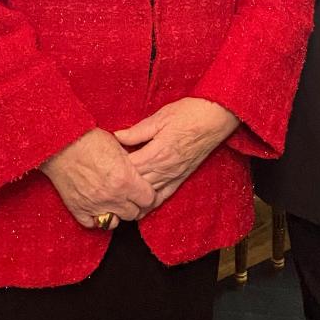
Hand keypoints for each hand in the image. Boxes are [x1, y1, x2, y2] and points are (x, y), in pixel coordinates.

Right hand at [40, 128, 157, 229]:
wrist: (62, 143)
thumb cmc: (90, 140)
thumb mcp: (119, 146)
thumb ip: (132, 165)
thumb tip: (141, 173)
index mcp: (126, 180)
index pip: (149, 199)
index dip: (148, 194)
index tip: (143, 189)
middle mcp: (113, 196)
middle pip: (134, 213)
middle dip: (134, 204)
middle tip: (129, 195)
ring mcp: (95, 205)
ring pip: (116, 222)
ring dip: (117, 213)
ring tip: (114, 201)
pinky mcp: (78, 209)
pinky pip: (93, 224)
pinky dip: (97, 217)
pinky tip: (98, 206)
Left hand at [114, 98, 238, 207]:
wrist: (215, 119)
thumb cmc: (189, 113)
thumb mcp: (160, 117)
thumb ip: (137, 131)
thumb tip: (116, 137)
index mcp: (157, 153)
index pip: (128, 168)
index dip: (114, 167)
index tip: (103, 163)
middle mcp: (164, 169)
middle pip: (135, 184)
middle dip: (119, 184)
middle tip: (106, 181)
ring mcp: (173, 176)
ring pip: (147, 195)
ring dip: (132, 196)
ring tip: (117, 195)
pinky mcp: (181, 178)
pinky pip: (163, 197)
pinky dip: (150, 203)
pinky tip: (139, 206)